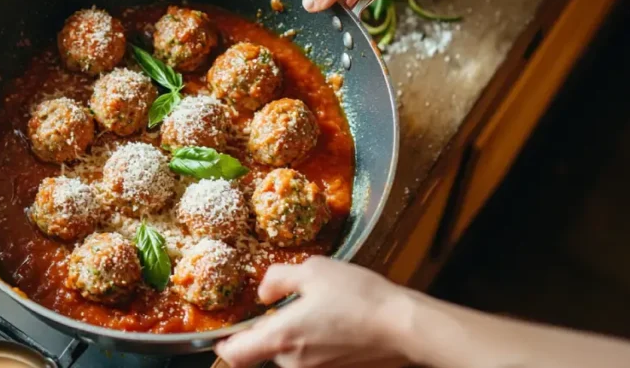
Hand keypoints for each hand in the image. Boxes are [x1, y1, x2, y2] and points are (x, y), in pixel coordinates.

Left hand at [214, 257, 410, 367]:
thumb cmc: (358, 296)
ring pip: (293, 353)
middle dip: (274, 329)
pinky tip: (339, 322)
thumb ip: (277, 280)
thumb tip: (264, 293)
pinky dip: (319, 342)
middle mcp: (295, 362)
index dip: (226, 344)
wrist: (404, 326)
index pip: (237, 355)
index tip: (226, 333)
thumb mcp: (312, 270)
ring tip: (325, 309)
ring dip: (299, 335)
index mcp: (282, 337)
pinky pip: (315, 357)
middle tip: (295, 303)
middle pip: (267, 350)